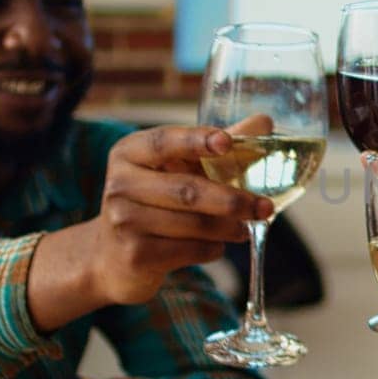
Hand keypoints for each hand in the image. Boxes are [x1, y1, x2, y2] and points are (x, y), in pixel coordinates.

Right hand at [88, 117, 274, 303]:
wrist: (112, 256)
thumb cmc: (156, 201)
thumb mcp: (178, 169)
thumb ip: (219, 147)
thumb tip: (265, 122)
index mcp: (129, 152)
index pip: (163, 142)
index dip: (196, 140)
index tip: (226, 142)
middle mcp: (120, 184)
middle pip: (187, 190)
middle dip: (233, 200)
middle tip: (265, 206)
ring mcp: (123, 221)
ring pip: (193, 224)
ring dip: (229, 228)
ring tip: (246, 227)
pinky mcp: (135, 255)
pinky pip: (190, 250)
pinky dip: (213, 248)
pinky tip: (217, 245)